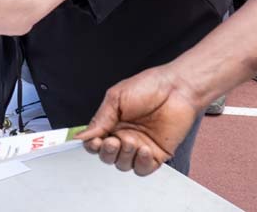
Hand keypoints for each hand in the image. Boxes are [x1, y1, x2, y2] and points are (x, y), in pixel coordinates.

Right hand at [75, 65, 201, 175]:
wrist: (176, 89)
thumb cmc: (147, 87)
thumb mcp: (116, 98)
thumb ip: (99, 119)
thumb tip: (80, 136)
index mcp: (111, 123)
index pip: (95, 142)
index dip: (92, 145)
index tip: (95, 141)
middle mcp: (124, 136)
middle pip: (107, 157)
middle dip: (108, 152)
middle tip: (114, 141)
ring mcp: (140, 147)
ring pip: (123, 165)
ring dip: (125, 156)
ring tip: (131, 140)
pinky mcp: (157, 154)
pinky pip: (143, 169)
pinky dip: (141, 163)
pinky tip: (144, 149)